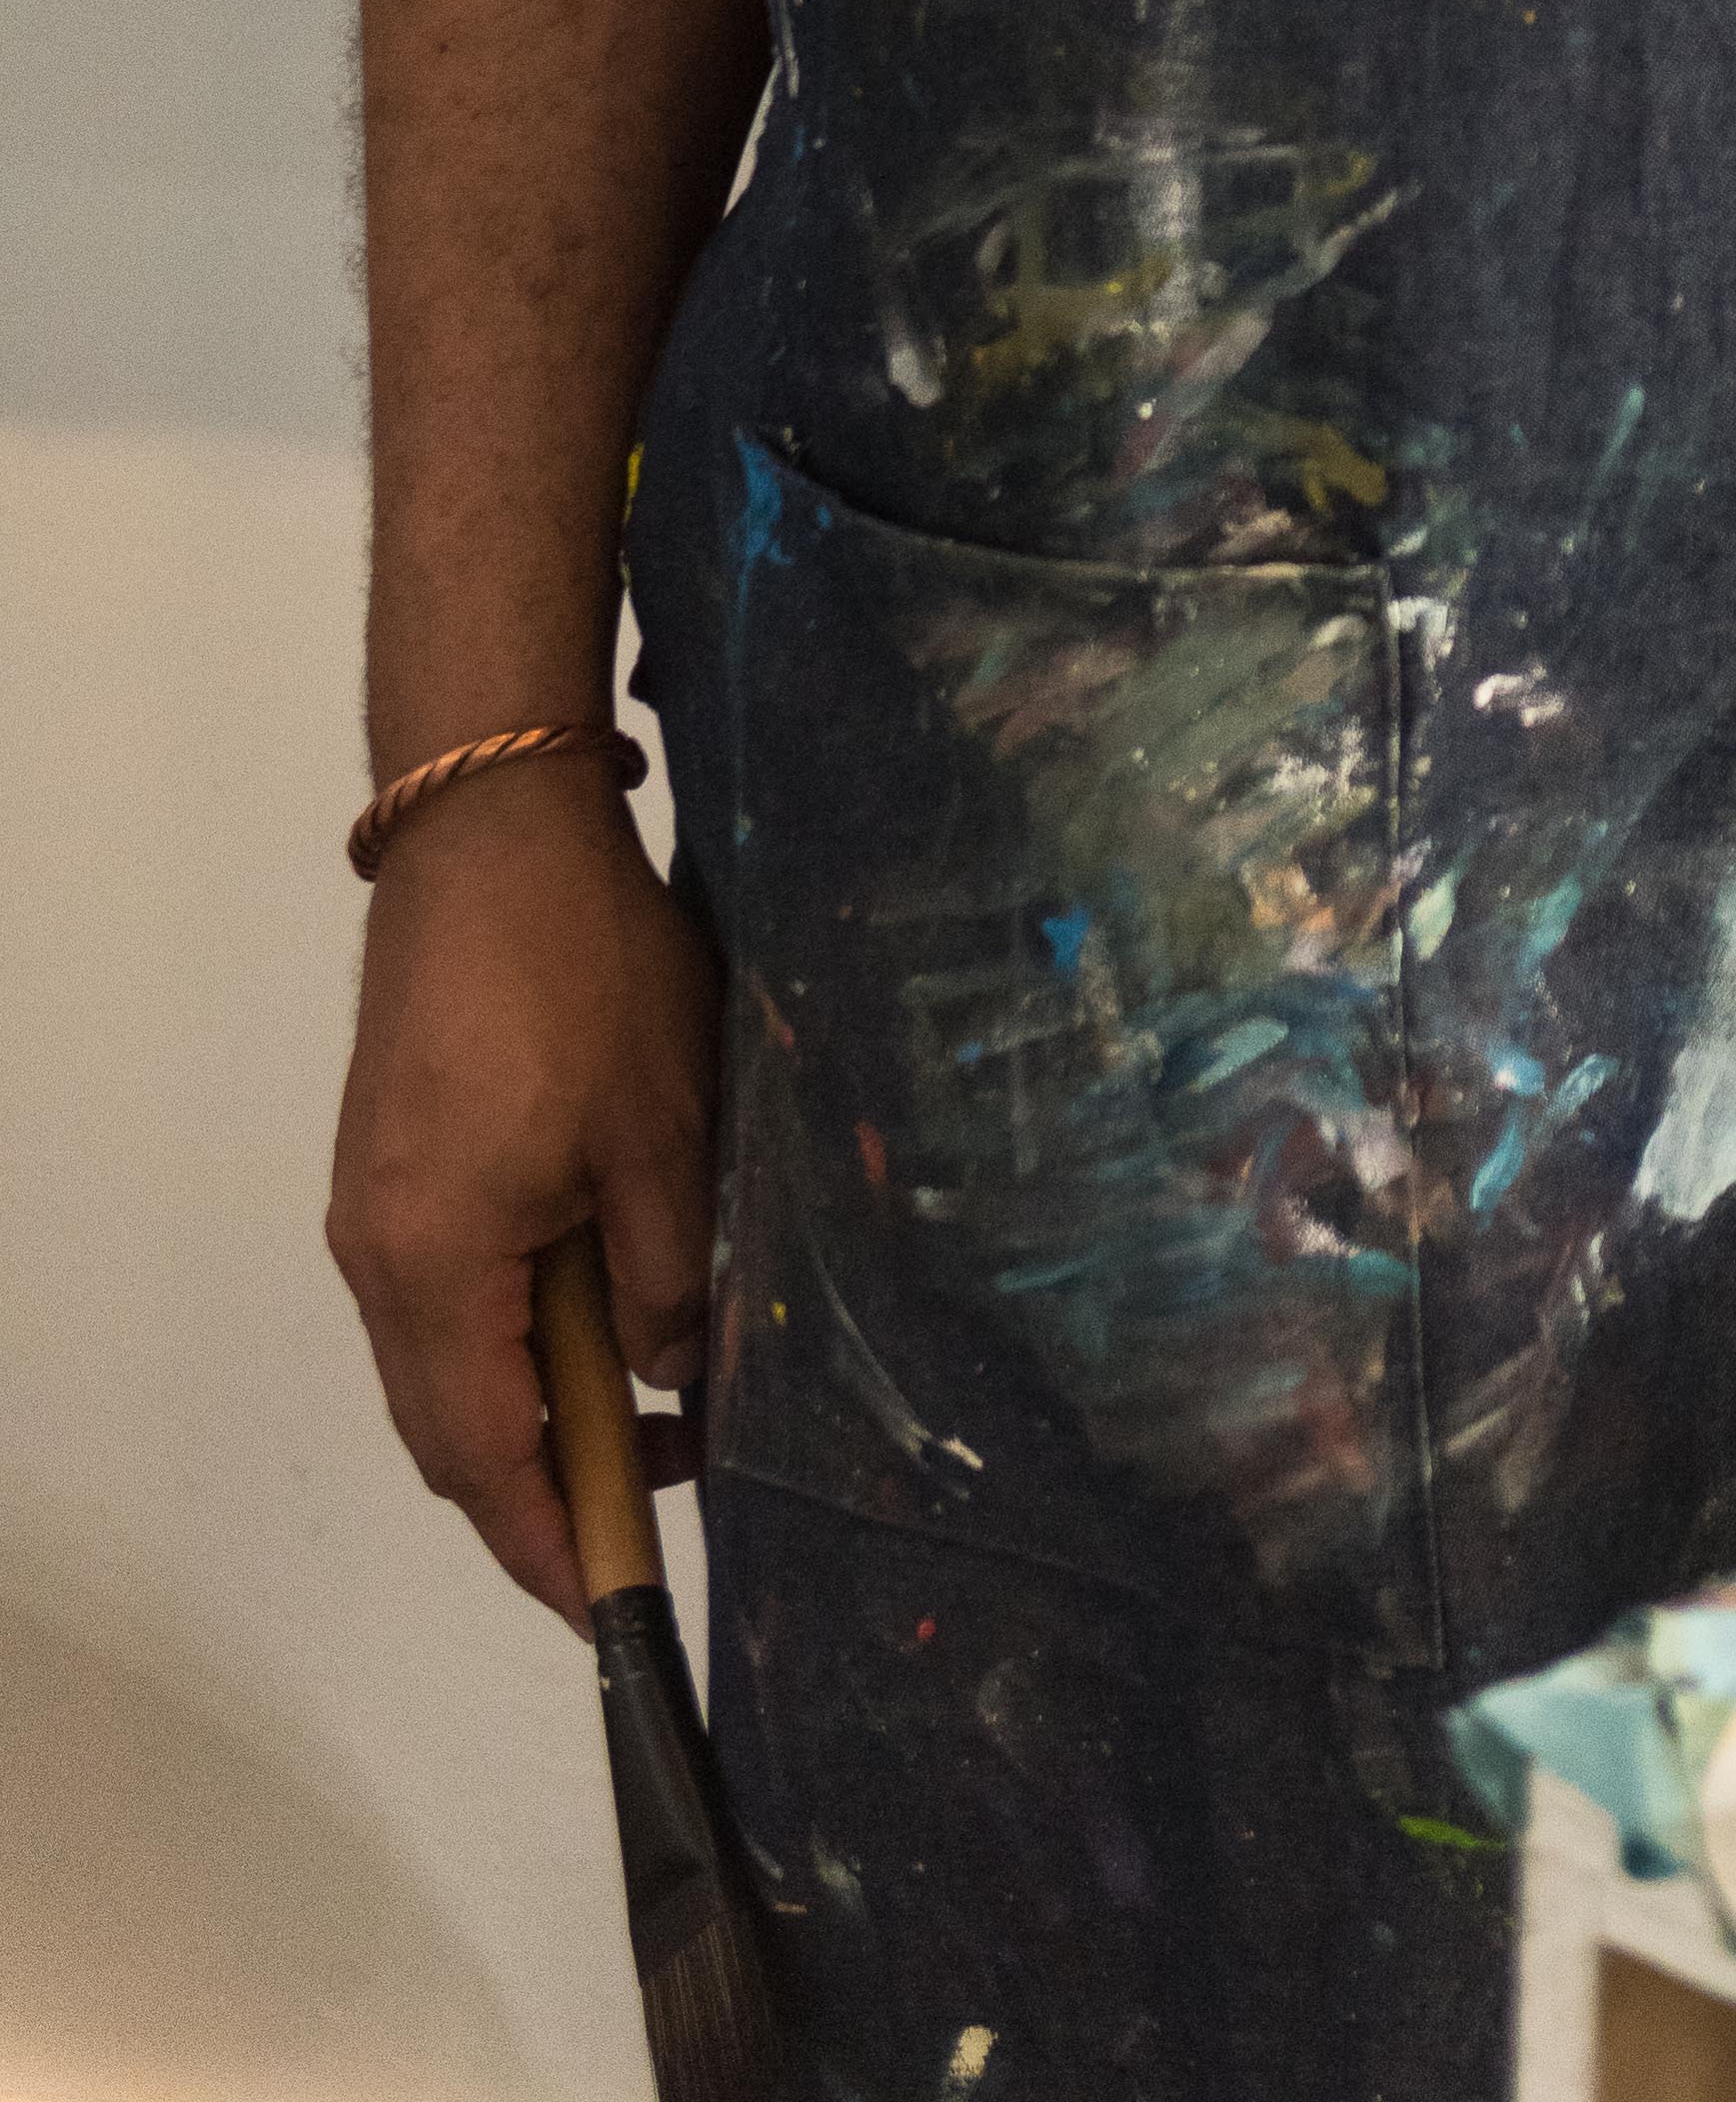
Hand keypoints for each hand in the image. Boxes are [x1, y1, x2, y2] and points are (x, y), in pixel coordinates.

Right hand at [327, 775, 719, 1613]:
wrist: (493, 825)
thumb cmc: (589, 977)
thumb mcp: (662, 1133)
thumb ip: (665, 1278)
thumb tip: (668, 1385)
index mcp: (433, 1268)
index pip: (482, 1460)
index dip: (549, 1543)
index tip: (615, 1606)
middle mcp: (376, 1254)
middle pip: (449, 1424)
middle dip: (544, 1482)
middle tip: (653, 1502)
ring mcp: (373, 1203)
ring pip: (444, 1356)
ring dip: (532, 1397)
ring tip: (646, 1403)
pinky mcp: (391, 1153)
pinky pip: (443, 1287)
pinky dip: (511, 1326)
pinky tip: (594, 1301)